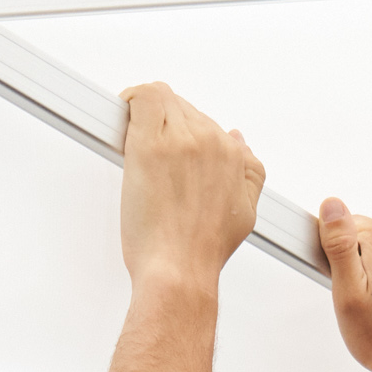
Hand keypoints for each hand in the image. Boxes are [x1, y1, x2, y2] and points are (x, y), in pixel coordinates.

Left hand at [119, 83, 263, 292]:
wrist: (180, 273)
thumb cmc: (200, 253)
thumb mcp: (245, 214)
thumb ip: (249, 174)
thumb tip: (240, 143)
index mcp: (233, 156)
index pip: (205, 123)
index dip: (182, 136)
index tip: (168, 152)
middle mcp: (212, 142)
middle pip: (182, 109)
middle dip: (164, 129)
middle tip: (150, 162)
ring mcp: (181, 140)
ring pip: (162, 101)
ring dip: (146, 121)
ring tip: (139, 154)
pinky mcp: (151, 144)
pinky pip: (142, 97)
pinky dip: (129, 102)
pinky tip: (123, 118)